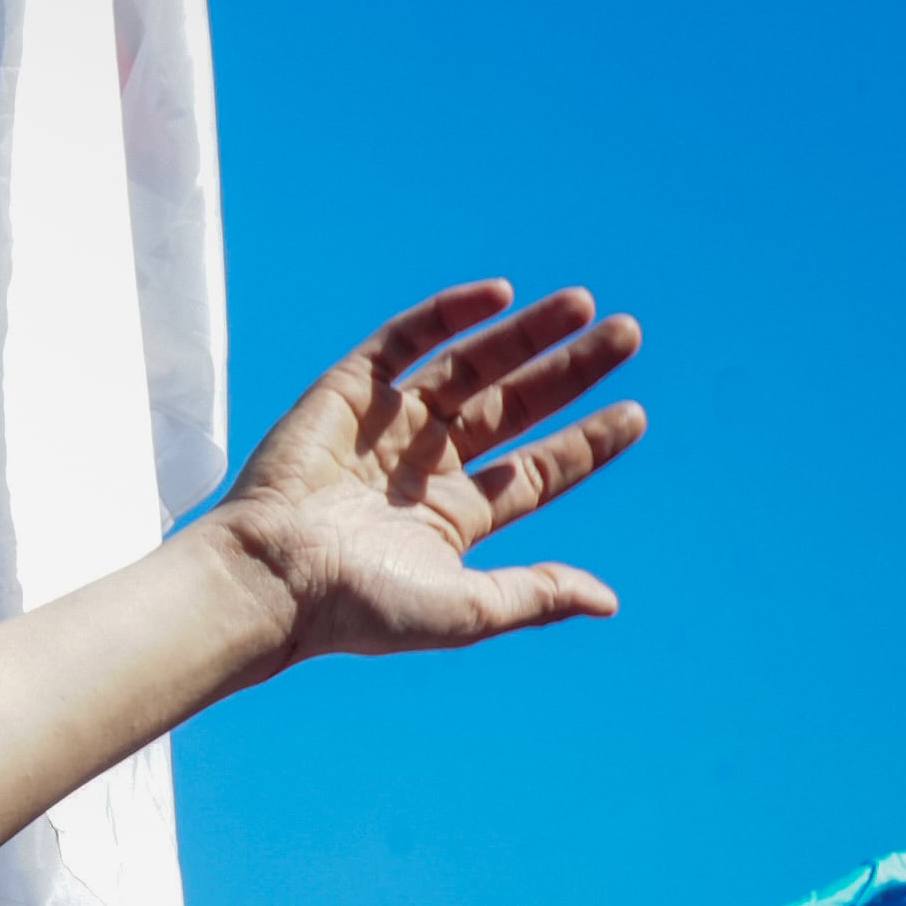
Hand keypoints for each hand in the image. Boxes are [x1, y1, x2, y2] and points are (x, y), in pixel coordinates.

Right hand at [211, 281, 644, 667]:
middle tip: (627, 334)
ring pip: (470, 365)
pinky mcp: (346, 392)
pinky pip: (404, 340)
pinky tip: (501, 295)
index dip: (587, 442)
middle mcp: (425, 465)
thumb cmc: (358, 606)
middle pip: (515, 405)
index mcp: (454, 518)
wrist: (270, 576)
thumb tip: (608, 601)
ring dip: (525, 334)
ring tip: (583, 305)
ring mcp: (387, 425)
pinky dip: (449, 314)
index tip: (635, 414)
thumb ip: (535, 594)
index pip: (536, 470)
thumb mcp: (466, 609)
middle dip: (570, 370)